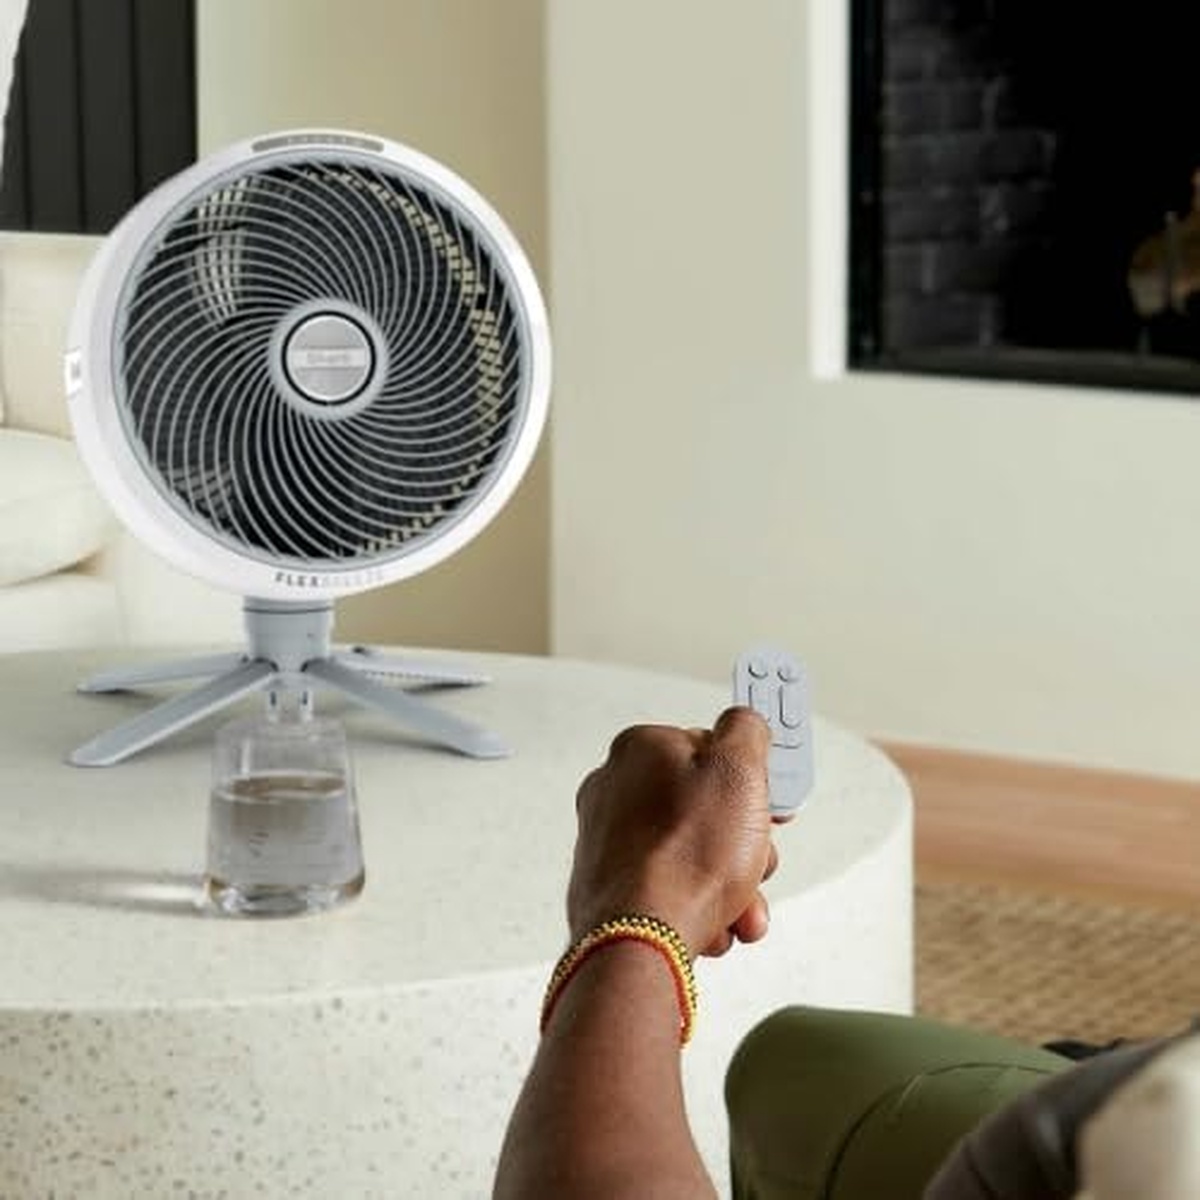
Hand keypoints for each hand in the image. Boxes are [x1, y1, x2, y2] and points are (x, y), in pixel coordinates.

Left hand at [567, 706, 776, 958]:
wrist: (641, 940)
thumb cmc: (686, 855)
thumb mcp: (739, 768)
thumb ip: (745, 730)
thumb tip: (744, 722)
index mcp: (640, 749)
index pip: (709, 749)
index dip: (749, 778)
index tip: (772, 803)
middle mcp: (615, 789)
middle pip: (704, 808)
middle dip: (743, 842)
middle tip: (756, 859)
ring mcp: (609, 841)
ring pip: (692, 854)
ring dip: (730, 883)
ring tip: (740, 908)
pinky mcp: (610, 887)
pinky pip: (671, 889)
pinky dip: (700, 907)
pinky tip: (715, 926)